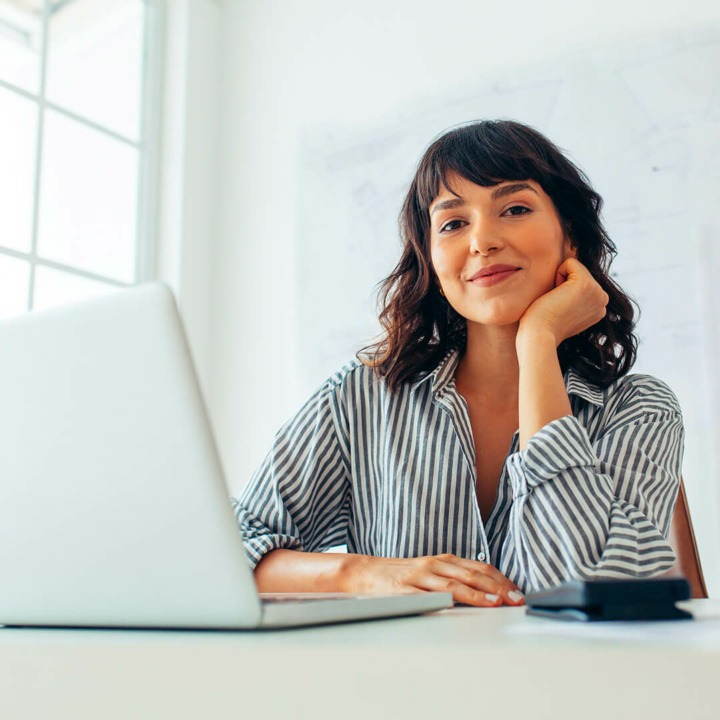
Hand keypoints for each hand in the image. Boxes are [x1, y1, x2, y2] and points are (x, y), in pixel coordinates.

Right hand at [345, 553, 524, 606]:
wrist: (364, 573)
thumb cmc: (402, 576)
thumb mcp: (432, 572)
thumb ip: (456, 579)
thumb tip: (489, 592)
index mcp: (444, 561)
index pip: (479, 568)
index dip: (501, 580)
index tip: (518, 593)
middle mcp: (434, 565)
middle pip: (471, 575)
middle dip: (497, 588)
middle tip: (516, 600)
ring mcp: (419, 577)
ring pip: (453, 585)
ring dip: (476, 594)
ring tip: (495, 603)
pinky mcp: (404, 591)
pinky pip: (425, 596)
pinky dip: (442, 601)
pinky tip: (455, 607)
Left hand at [518, 258, 608, 346]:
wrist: (538, 335)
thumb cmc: (543, 324)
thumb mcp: (565, 310)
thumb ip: (573, 298)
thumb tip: (567, 283)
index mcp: (599, 307)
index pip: (580, 281)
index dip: (564, 290)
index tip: (559, 309)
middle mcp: (603, 300)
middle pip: (578, 272)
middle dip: (562, 283)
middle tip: (556, 305)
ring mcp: (597, 292)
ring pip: (574, 267)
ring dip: (559, 280)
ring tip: (556, 301)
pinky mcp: (585, 283)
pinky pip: (569, 263)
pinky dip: (557, 275)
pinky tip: (556, 295)